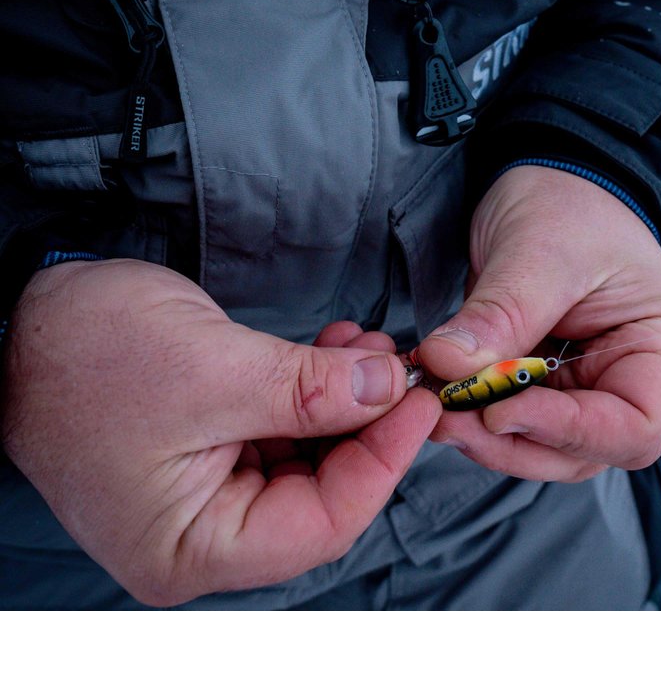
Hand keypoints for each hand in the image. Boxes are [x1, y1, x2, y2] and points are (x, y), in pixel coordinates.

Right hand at [1, 259, 438, 605]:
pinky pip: (282, 428)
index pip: (321, 524)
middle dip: (367, 424)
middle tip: (399, 368)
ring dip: (344, 400)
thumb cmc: (91, 354)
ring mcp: (208, 488)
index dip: (383, 462)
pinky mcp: (212, 447)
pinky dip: (313, 390)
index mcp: (193, 545)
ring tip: (371, 349)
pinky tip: (337, 351)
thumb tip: (388, 390)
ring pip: (308, 456)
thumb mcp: (215, 370)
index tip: (420, 402)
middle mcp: (204, 531)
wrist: (24, 316)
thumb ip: (311, 391)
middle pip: (321, 491)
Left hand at [417, 165, 660, 481]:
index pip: (633, 427)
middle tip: (451, 418)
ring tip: (438, 408)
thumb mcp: (540, 250)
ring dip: (486, 437)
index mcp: (655, 349)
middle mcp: (622, 379)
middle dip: (513, 442)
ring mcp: (576, 384)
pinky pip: (507, 416)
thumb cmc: (570, 203)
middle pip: (580, 450)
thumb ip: (501, 315)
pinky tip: (440, 394)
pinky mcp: (536, 380)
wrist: (550, 181)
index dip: (567, 431)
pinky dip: (473, 414)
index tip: (500, 412)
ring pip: (538, 443)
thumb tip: (448, 367)